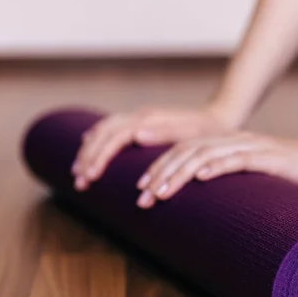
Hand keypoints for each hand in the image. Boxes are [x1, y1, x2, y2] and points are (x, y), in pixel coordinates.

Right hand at [72, 105, 235, 190]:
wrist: (218, 118)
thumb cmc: (208, 131)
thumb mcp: (192, 134)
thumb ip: (165, 133)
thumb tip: (136, 133)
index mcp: (150, 118)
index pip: (115, 136)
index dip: (100, 156)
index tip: (90, 176)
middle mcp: (141, 115)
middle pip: (104, 132)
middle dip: (88, 157)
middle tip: (79, 182)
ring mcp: (140, 116)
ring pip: (105, 128)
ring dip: (90, 150)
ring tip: (78, 171)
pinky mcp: (142, 121)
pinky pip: (112, 128)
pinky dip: (98, 138)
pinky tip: (90, 148)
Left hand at [135, 131, 297, 208]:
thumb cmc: (284, 177)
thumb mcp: (247, 180)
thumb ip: (225, 185)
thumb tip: (199, 207)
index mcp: (224, 145)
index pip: (183, 151)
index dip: (159, 168)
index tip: (139, 190)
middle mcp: (233, 141)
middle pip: (187, 151)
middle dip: (160, 174)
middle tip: (141, 198)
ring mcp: (250, 147)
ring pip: (206, 154)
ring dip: (180, 173)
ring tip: (161, 192)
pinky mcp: (268, 157)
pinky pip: (238, 159)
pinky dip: (218, 166)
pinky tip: (201, 177)